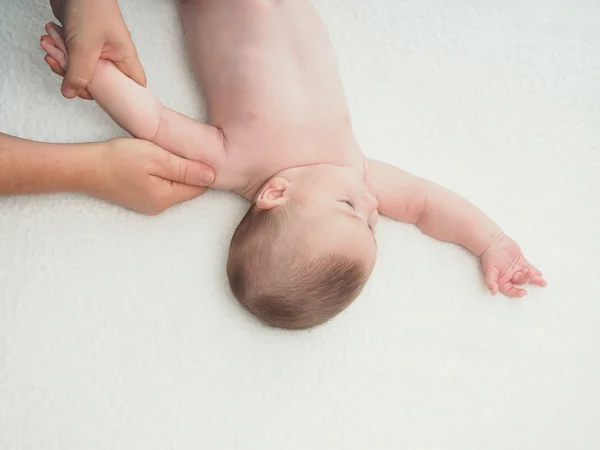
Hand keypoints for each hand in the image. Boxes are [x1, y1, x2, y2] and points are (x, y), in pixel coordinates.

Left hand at [47, 0, 145, 99]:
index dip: (120, 98)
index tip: (101, 99)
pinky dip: (59, 54)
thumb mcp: (85, 47)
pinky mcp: (82, 41)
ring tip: (50, 49)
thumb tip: (71, 93)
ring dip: (63, 64)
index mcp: (124, 58)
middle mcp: (113, 55)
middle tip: (63, 69)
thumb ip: (79, 74)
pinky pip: (72, 58)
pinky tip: (50, 43)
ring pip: (83, 70)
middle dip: (78, 79)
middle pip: (101, 82)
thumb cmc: (91, 6)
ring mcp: (97, 49)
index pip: (132, 86)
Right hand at [88, 137, 214, 214]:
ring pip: (174, 186)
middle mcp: (160, 206)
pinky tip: (149, 161)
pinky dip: (160, 173)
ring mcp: (148, 204)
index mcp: (167, 198)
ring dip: (173, 170)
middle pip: (188, 188)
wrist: (83, 167)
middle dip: (187, 169)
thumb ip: (186, 168)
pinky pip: (160, 186)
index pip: (200, 187)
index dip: (201, 168)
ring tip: (159, 154)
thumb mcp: (157, 158)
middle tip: (173, 150)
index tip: (191, 152)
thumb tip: (213, 176)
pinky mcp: (139, 198)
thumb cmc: (118, 159)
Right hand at [481, 234, 546, 296]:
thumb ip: (491, 281)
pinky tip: (540, 274)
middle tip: (531, 275)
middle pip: (520, 281)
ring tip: (543, 282)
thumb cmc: (489, 256)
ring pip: (527, 276)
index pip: (510, 290)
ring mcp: (516, 269)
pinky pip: (529, 268)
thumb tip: (493, 292)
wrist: (494, 242)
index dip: (517, 293)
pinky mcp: (521, 262)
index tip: (524, 292)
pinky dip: (535, 271)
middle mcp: (510, 276)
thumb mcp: (489, 270)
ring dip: (535, 279)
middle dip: (527, 279)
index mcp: (502, 280)